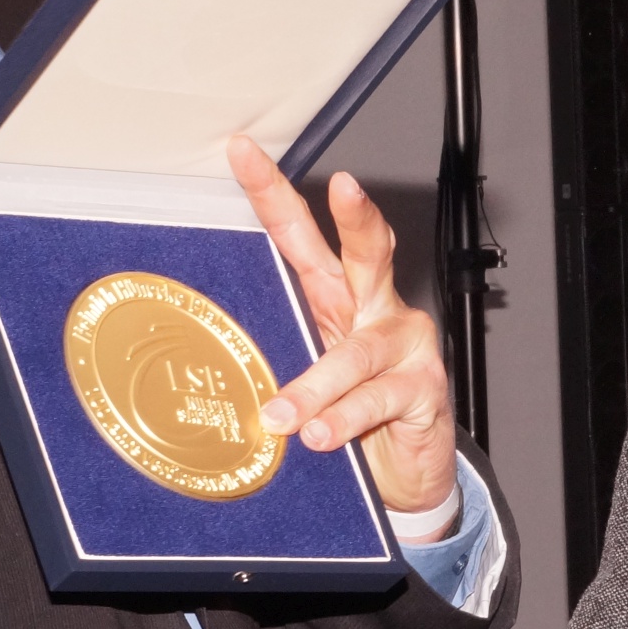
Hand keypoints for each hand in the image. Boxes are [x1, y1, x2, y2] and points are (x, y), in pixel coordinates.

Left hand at [227, 135, 457, 530]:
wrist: (403, 476)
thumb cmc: (345, 419)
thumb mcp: (299, 380)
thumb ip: (268, 362)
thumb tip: (203, 363)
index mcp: (335, 299)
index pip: (301, 237)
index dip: (273, 193)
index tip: (242, 152)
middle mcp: (376, 310)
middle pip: (368, 251)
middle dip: (355, 216)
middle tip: (345, 186)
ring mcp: (406, 347)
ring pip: (360, 351)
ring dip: (316, 384)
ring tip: (283, 417)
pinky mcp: (425, 389)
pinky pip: (380, 399)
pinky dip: (346, 418)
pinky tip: (323, 435)